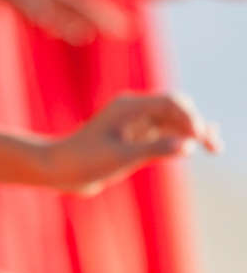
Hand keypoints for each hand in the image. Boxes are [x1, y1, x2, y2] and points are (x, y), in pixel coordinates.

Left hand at [44, 92, 220, 194]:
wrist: (59, 170)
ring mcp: (134, 124)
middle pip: (176, 109)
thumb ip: (155, 149)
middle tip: (213, 146)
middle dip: (196, 123)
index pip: (171, 102)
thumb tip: (189, 145)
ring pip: (172, 122)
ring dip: (192, 132)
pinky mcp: (133, 138)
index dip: (191, 117)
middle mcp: (133, 111)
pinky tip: (193, 147)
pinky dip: (179, 139)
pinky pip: (163, 133)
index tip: (200, 137)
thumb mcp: (122, 157)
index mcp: (129, 107)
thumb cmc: (85, 161)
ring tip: (214, 148)